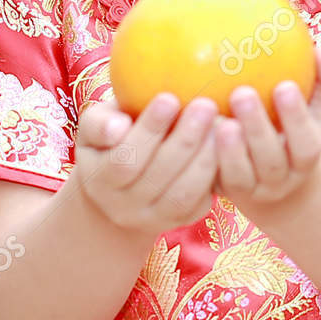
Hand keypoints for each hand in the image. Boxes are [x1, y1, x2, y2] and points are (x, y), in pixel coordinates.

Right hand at [73, 90, 219, 237]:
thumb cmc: (112, 140)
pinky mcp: (180, 222)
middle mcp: (123, 207)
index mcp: (98, 179)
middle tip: (205, 105)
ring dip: (204, 158)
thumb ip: (99, 123)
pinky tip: (225, 146)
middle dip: (184, 139)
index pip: (124, 159)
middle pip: (157, 176)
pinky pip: (200, 202)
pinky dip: (215, 175)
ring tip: (219, 124)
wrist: (124, 185)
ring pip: (182, 194)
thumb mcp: (95, 127)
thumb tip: (118, 127)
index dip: (148, 131)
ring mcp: (153, 219)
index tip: (170, 98)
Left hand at [215, 48, 320, 212]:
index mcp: (304, 157)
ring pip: (239, 175)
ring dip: (229, 149)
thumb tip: (320, 50)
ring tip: (219, 119)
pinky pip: (210, 178)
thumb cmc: (293, 124)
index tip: (284, 85)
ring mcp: (250, 189)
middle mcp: (280, 179)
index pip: (306, 143)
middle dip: (257, 128)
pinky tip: (192, 129)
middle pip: (271, 161)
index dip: (296, 118)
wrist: (269, 175)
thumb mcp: (314, 105)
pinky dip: (203, 155)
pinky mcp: (221, 191)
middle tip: (242, 93)